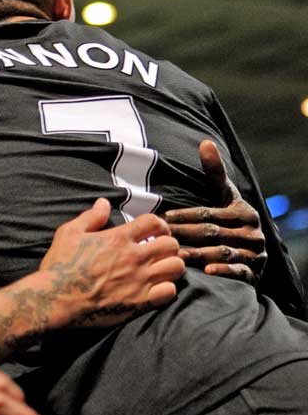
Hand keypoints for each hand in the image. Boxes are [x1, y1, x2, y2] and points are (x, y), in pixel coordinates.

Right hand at [39, 199, 182, 327]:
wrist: (57, 298)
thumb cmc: (60, 265)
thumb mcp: (69, 233)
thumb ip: (90, 217)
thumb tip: (104, 202)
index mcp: (119, 238)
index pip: (153, 222)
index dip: (159, 224)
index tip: (156, 231)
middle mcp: (134, 257)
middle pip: (171, 244)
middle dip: (168, 245)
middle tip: (160, 251)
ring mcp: (140, 280)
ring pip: (176, 267)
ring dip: (171, 266)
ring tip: (161, 269)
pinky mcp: (140, 301)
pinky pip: (170, 292)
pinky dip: (167, 289)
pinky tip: (156, 288)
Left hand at [164, 140, 265, 283]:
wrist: (255, 250)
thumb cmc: (232, 219)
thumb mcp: (226, 196)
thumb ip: (215, 172)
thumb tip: (205, 142)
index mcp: (243, 211)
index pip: (208, 213)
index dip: (184, 215)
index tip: (162, 218)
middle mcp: (252, 232)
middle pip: (211, 232)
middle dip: (183, 234)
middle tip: (159, 237)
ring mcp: (254, 253)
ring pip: (221, 252)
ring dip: (196, 253)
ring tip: (173, 255)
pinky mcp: (255, 272)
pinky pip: (238, 271)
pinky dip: (223, 270)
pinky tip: (205, 270)